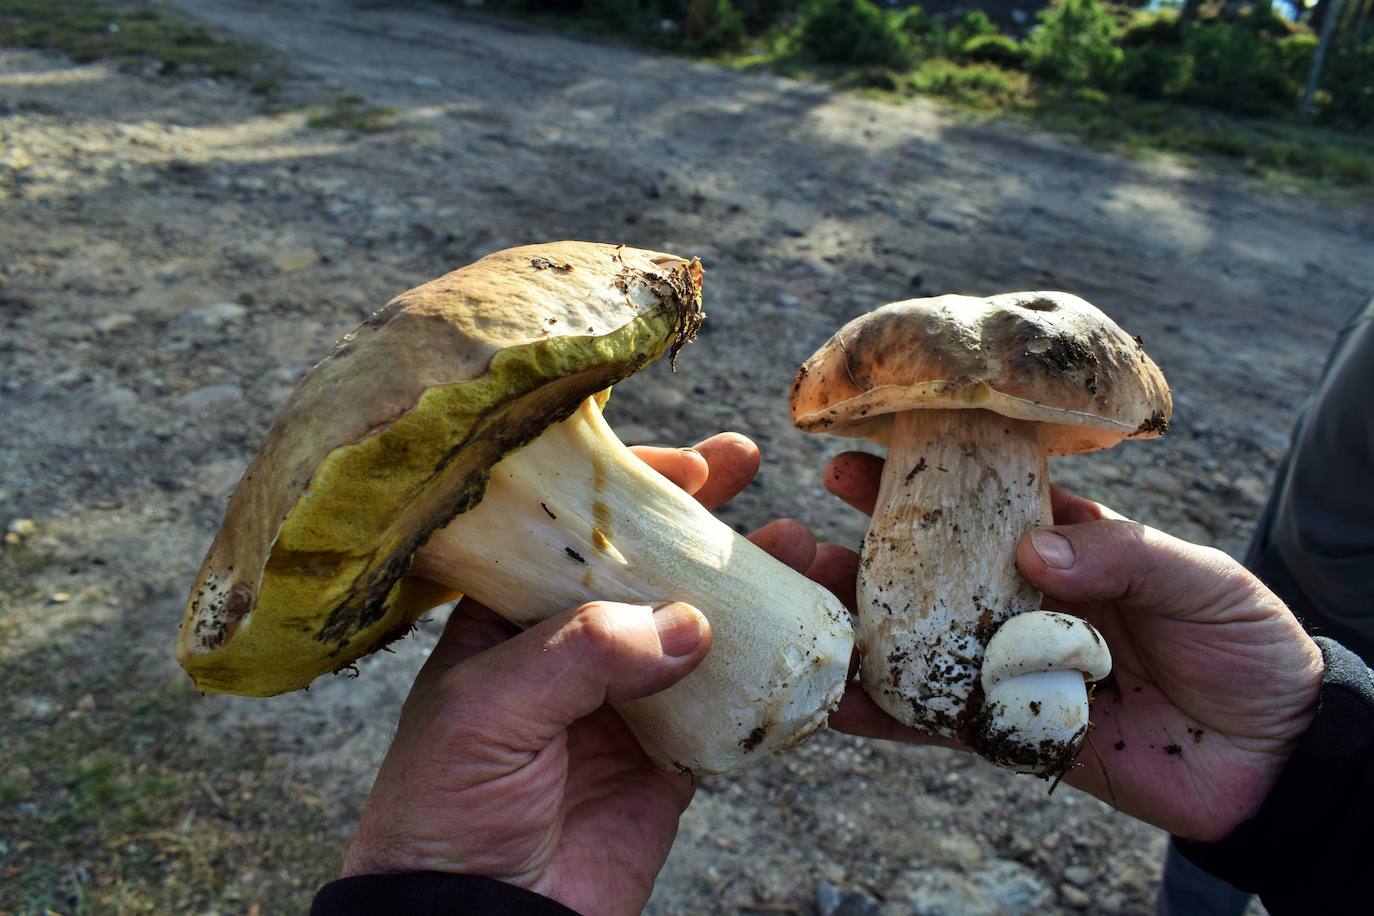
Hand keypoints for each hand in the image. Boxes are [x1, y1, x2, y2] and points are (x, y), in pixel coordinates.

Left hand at [341, 434, 828, 914]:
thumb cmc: (446, 811)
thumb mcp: (487, 710)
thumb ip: (580, 653)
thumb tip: (688, 622)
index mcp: (508, 620)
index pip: (569, 534)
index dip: (622, 490)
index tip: (680, 466)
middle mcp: (570, 649)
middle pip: (641, 564)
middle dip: (694, 514)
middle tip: (745, 463)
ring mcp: (624, 701)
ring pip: (695, 623)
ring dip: (745, 580)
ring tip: (796, 540)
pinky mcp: (669, 758)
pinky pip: (729, 703)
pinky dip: (768, 669)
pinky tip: (803, 628)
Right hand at [823, 451, 1324, 841]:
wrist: (1271, 757)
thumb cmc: (1244, 645)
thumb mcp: (1199, 579)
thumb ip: (1122, 558)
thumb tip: (1031, 550)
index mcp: (1062, 548)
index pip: (974, 504)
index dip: (914, 479)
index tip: (851, 461)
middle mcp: (1021, 601)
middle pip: (925, 573)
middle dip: (861, 553)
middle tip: (803, 538)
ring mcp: (1008, 666)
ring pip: (916, 644)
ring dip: (857, 629)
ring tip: (805, 609)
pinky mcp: (1008, 732)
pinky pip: (937, 721)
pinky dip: (888, 716)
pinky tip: (840, 702)